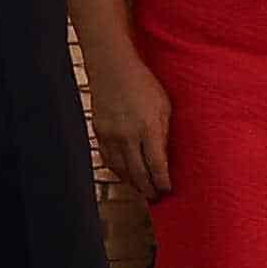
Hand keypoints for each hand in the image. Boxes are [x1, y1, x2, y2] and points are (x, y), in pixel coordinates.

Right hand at [89, 55, 174, 200]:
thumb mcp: (165, 106)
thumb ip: (165, 133)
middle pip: (138, 172)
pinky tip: (126, 175)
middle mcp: (127, 136)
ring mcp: (110, 136)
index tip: (168, 190)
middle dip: (148, 188)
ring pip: (121, 169)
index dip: (162, 181)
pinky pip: (108, 160)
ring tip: (143, 190)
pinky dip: (118, 171)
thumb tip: (166, 157)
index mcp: (148, 128)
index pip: (156, 165)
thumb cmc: (145, 85)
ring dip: (132, 183)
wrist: (113, 70)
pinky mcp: (99, 133)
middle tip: (156, 198)